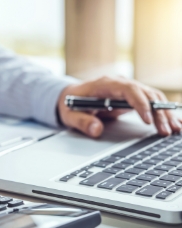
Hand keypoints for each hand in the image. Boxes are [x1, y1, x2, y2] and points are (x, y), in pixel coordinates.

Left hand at [58, 76, 181, 137]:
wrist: (69, 96)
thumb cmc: (69, 104)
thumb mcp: (69, 114)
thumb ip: (81, 122)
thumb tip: (96, 130)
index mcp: (105, 84)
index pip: (128, 89)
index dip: (140, 103)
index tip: (147, 119)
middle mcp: (119, 84)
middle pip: (145, 93)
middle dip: (158, 112)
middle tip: (166, 131)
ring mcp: (127, 89)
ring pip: (152, 97)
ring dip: (165, 113)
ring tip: (176, 129)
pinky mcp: (132, 97)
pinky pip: (151, 102)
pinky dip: (163, 112)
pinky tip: (175, 123)